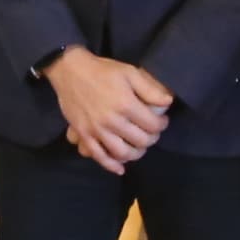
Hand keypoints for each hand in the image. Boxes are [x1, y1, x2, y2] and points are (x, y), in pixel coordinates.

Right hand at [46, 49, 174, 173]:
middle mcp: (112, 121)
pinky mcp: (84, 135)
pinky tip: (120, 168)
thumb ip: (150, 89)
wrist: (70, 71)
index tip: (162, 121)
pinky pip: (99, 156)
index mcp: (126, 104)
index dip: (162, 125)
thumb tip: (168, 102)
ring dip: (136, 154)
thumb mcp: (130, 72)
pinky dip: (111, 166)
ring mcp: (97, 130)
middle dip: (151, 138)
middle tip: (151, 132)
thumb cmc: (102, 71)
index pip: (153, 125)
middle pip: (141, 141)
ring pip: (123, 153)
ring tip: (139, 146)